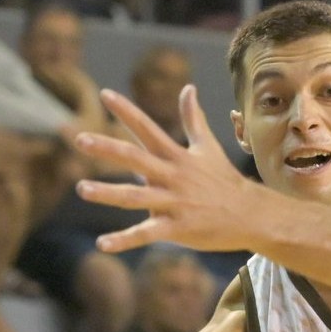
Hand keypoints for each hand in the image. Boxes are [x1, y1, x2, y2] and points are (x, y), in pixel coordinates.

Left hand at [75, 87, 273, 253]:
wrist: (251, 214)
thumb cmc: (224, 180)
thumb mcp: (208, 147)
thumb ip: (193, 118)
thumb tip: (188, 87)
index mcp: (176, 156)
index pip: (147, 128)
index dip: (126, 111)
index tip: (105, 94)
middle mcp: (173, 176)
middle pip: (135, 158)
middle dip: (107, 149)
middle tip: (79, 139)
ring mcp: (174, 202)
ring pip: (135, 197)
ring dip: (108, 194)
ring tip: (82, 189)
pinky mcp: (177, 228)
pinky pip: (146, 234)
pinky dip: (124, 241)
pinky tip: (102, 244)